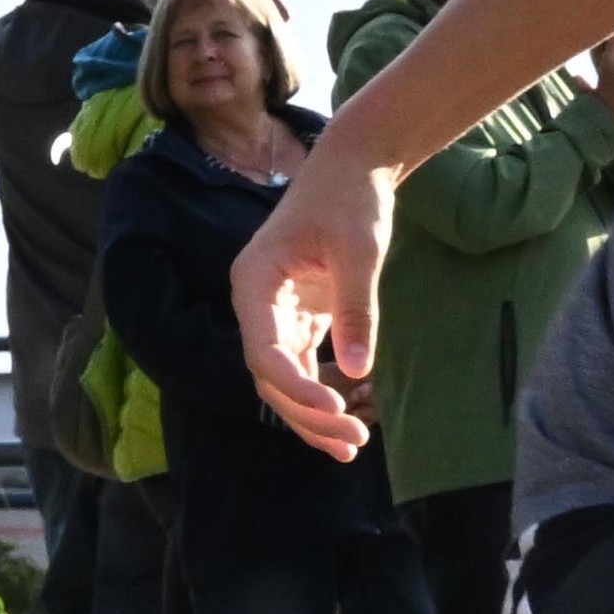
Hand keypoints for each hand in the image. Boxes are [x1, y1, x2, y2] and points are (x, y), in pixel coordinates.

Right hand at [229, 155, 390, 460]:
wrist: (356, 167)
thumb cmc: (352, 199)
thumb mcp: (359, 251)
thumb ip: (355, 309)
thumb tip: (356, 372)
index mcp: (254, 282)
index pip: (263, 352)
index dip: (297, 388)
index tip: (338, 407)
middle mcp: (257, 302)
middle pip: (270, 376)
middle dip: (307, 413)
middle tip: (353, 442)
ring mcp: (276, 311)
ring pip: (283, 378)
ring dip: (313, 414)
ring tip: (352, 446)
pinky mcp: (300, 315)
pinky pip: (301, 366)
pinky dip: (321, 394)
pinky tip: (347, 423)